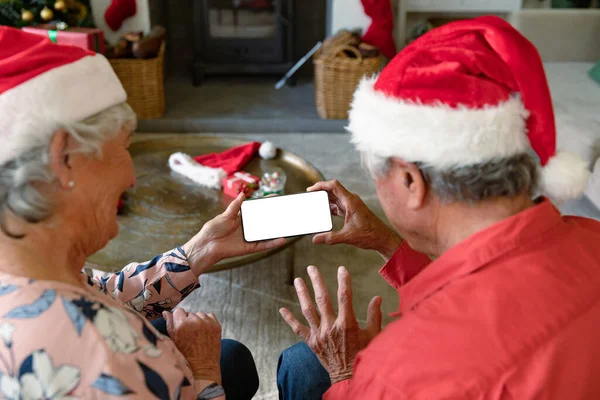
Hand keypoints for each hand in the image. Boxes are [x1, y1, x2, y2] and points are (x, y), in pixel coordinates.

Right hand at [164, 309, 221, 383]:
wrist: (202, 367)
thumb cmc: (185, 355)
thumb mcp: (173, 340)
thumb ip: (169, 324)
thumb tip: (166, 312)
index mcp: (182, 325)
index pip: (179, 311)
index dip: (178, 319)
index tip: (180, 327)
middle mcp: (195, 321)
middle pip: (189, 313)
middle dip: (188, 321)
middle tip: (189, 334)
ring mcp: (207, 323)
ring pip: (200, 314)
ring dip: (198, 321)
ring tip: (197, 334)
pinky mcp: (216, 326)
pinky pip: (210, 316)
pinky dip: (207, 321)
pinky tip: (204, 331)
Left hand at [183, 192, 285, 274]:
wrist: (207, 244)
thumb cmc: (213, 229)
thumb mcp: (225, 215)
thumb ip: (236, 206)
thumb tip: (243, 194)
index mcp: (242, 218)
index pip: (257, 209)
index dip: (265, 203)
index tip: (275, 197)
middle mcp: (248, 227)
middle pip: (264, 221)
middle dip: (275, 216)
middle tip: (285, 210)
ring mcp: (250, 237)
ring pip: (267, 233)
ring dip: (277, 230)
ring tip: (288, 224)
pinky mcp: (250, 247)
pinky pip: (264, 245)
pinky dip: (273, 243)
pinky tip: (282, 239)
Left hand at [279, 266, 381, 383]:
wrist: (348, 377)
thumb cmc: (363, 356)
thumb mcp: (373, 336)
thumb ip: (374, 315)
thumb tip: (378, 298)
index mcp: (347, 324)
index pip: (345, 296)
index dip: (344, 281)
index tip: (342, 268)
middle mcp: (331, 327)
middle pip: (322, 299)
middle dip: (317, 281)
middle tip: (311, 268)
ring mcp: (319, 335)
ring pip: (308, 310)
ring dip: (302, 294)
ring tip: (297, 280)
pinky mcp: (311, 343)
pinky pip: (298, 329)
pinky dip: (289, 319)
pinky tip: (282, 309)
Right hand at [307, 180, 402, 260]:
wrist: (382, 238)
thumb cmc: (369, 235)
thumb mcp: (347, 236)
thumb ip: (330, 238)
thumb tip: (315, 239)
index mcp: (351, 201)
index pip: (334, 185)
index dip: (321, 185)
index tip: (311, 190)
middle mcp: (351, 200)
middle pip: (333, 190)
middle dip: (320, 192)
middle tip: (309, 196)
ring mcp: (352, 205)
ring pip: (335, 198)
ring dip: (325, 200)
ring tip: (314, 204)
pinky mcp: (352, 211)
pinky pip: (339, 205)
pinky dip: (330, 207)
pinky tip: (324, 212)